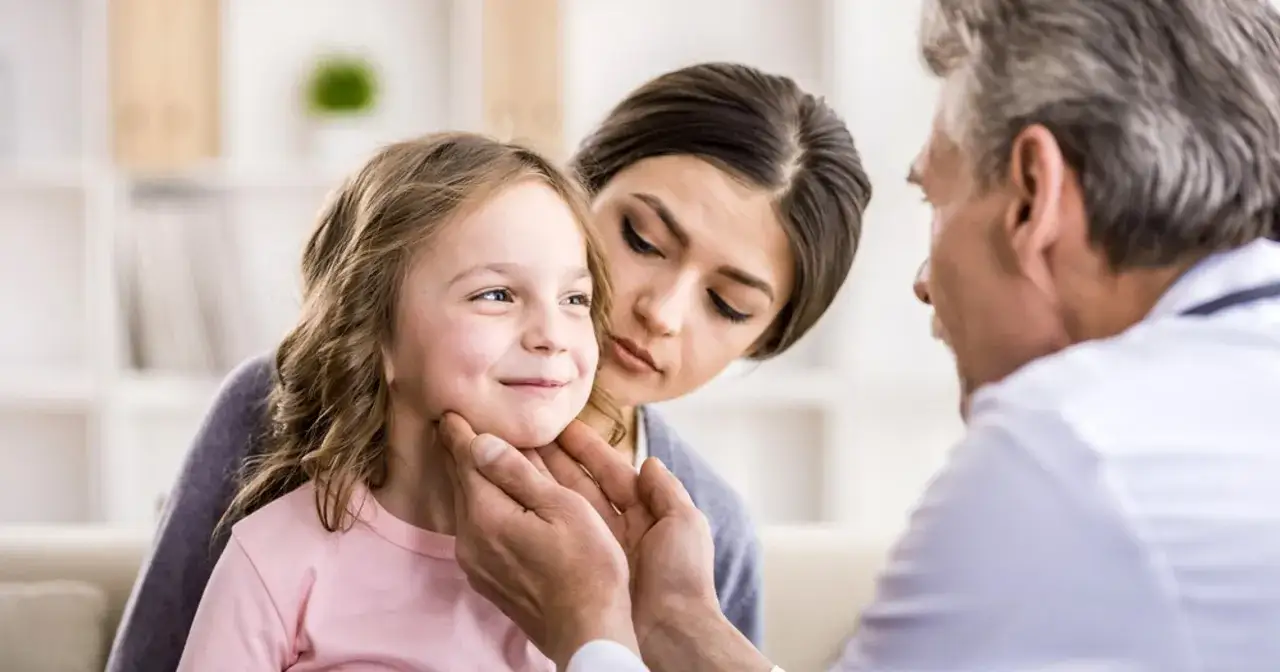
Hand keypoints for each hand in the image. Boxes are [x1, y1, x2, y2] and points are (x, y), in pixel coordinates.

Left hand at [436, 413, 638, 666]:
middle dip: (464, 452)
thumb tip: (480, 441)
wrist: (587, 632)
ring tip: (483, 455)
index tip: (451, 410)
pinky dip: (485, 506)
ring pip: (468, 506)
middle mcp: (470, 539)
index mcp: (486, 514)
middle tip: (461, 424)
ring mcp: (475, 562)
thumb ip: (517, 473)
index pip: (465, 459)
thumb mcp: (562, 507)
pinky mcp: (487, 577)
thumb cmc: (587, 567)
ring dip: (476, 479)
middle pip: (461, 482)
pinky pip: (477, 528)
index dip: (460, 431)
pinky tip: (501, 499)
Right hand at [539, 424, 762, 669]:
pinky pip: (558, 539)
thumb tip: (649, 462)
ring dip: (542, 484)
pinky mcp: (580, 573)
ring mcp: (598, 552)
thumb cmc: (681, 578)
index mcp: (646, 516)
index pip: (611, 473)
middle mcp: (619, 531)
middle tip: (526, 436)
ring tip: (513, 459)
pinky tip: (517, 503)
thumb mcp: (685, 525)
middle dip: (556, 461)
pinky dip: (540, 519)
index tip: (562, 426)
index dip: (587, 449)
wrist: (669, 634)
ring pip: (565, 509)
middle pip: (582, 486)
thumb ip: (667, 492)